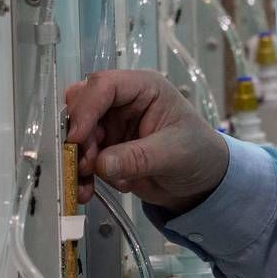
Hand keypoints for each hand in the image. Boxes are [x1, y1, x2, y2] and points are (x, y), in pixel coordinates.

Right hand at [64, 69, 228, 213]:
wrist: (200, 183)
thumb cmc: (198, 154)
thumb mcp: (174, 154)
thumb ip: (138, 157)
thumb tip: (102, 164)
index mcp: (144, 88)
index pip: (105, 85)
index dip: (86, 108)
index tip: (76, 137)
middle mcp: (123, 102)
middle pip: (82, 106)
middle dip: (78, 136)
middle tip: (84, 164)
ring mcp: (112, 125)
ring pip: (76, 134)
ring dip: (76, 159)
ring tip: (86, 184)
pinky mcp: (105, 149)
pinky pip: (81, 158)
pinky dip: (80, 175)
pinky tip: (87, 192)